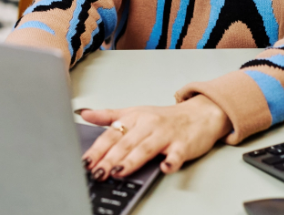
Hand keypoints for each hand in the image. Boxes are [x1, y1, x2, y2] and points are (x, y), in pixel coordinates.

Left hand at [78, 95, 231, 178]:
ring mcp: (166, 135)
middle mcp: (148, 125)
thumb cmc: (165, 117)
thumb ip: (109, 116)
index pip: (112, 134)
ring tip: (119, 172)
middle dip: (110, 158)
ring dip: (132, 161)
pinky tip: (164, 168)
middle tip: (97, 172)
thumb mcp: (134, 112)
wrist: (200, 114)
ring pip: (146, 148)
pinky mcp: (183, 145)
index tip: (86, 161)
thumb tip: (84, 113)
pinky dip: (171, 161)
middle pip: (126, 143)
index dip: (98, 149)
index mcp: (135, 118)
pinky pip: (176, 154)